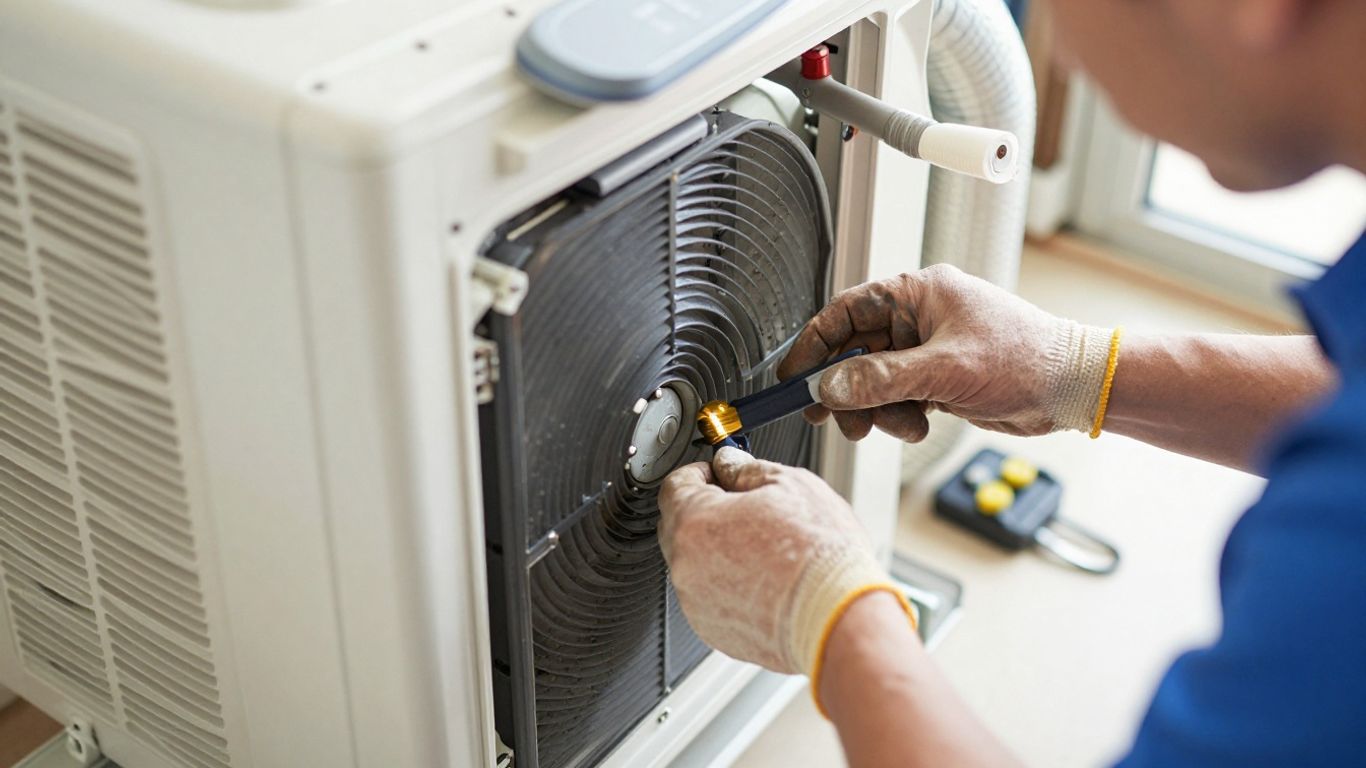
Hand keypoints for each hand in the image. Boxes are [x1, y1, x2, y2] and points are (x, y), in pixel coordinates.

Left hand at [658, 448, 908, 677]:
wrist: (837, 617)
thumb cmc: (818, 555)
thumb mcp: (789, 485)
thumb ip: (747, 469)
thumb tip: (730, 464)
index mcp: (695, 523)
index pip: (674, 484)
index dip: (699, 473)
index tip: (718, 473)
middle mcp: (685, 566)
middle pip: (680, 525)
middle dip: (707, 510)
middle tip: (747, 507)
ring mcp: (696, 602)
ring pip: (696, 563)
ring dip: (718, 550)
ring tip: (766, 548)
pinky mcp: (713, 630)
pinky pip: (710, 596)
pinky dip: (729, 585)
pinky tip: (765, 578)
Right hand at [777, 264, 1111, 440]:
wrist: (1073, 388)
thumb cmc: (1027, 358)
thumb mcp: (945, 369)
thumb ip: (881, 379)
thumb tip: (831, 387)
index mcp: (918, 292)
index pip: (845, 311)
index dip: (813, 344)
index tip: (793, 377)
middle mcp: (918, 317)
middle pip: (853, 351)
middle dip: (845, 388)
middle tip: (836, 416)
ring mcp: (926, 349)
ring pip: (872, 381)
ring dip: (876, 409)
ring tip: (900, 423)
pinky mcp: (936, 379)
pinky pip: (895, 398)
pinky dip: (899, 416)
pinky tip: (921, 424)